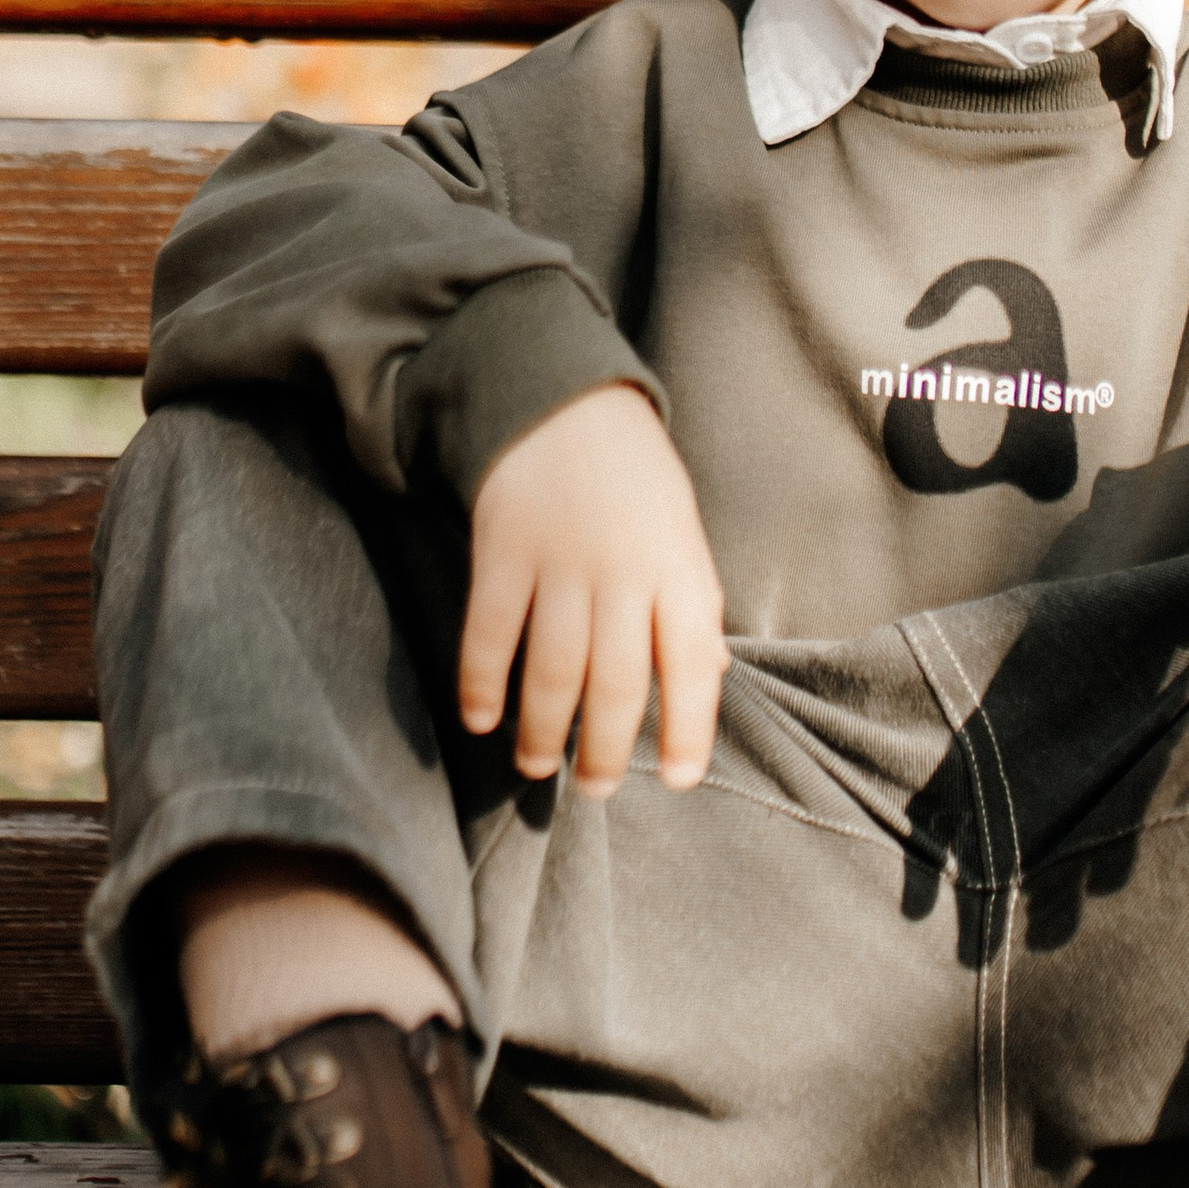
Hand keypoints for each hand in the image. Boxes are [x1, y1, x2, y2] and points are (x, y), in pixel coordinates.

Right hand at [459, 386, 727, 794]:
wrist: (565, 400)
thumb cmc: (636, 480)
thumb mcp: (684, 533)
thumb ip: (694, 605)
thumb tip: (707, 678)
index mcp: (678, 568)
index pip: (691, 666)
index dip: (689, 730)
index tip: (679, 779)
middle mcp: (622, 572)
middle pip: (615, 683)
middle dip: (605, 749)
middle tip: (596, 787)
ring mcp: (559, 562)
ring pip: (551, 671)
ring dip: (542, 730)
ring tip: (538, 764)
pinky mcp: (502, 552)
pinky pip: (489, 633)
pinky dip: (481, 682)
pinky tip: (482, 718)